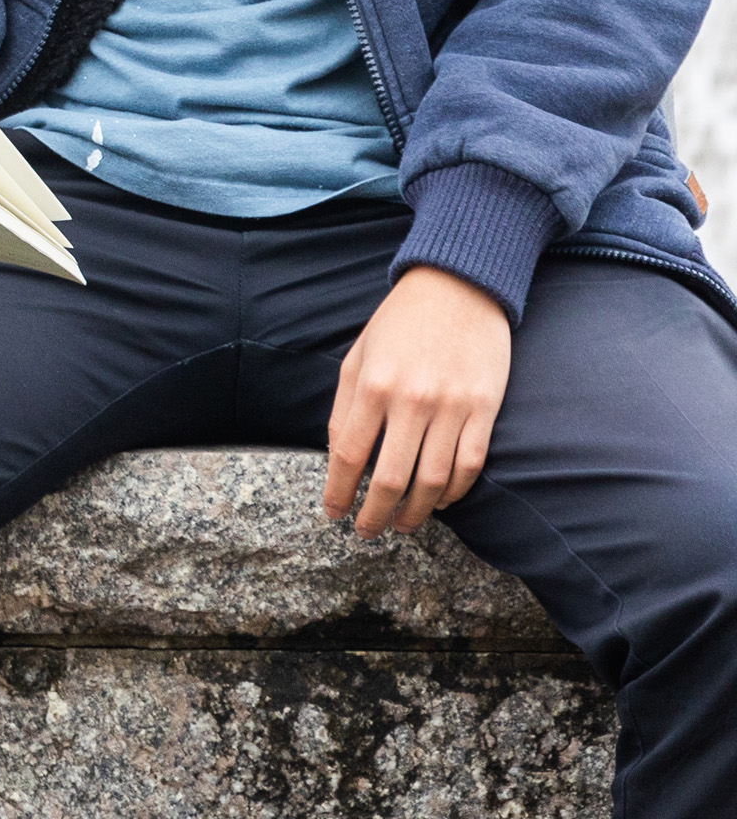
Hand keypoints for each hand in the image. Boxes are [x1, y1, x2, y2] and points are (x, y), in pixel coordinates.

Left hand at [323, 265, 511, 537]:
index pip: (348, 454)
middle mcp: (411, 400)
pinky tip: (438, 502)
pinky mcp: (484, 410)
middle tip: (366, 532)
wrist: (459, 286)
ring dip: (415, 513)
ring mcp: (452, 407)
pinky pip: (469, 466)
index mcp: (373, 384)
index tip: (333, 513)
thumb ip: (345, 405)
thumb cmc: (400, 321)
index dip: (338, 491)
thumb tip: (337, 454)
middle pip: (390, 478)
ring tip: (402, 525)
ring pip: (432, 481)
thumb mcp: (359, 354)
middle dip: (374, 514)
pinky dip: (453, 493)